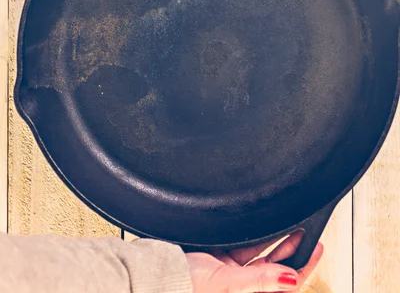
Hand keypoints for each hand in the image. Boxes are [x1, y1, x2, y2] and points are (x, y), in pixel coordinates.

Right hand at [186, 231, 323, 291]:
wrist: (158, 275)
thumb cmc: (185, 287)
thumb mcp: (227, 284)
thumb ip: (260, 280)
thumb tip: (292, 279)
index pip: (284, 286)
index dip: (303, 268)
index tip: (317, 250)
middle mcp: (241, 290)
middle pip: (275, 272)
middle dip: (293, 254)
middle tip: (308, 237)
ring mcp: (232, 277)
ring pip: (263, 259)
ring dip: (278, 245)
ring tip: (294, 230)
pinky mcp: (220, 263)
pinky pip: (246, 250)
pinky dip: (258, 240)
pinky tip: (269, 230)